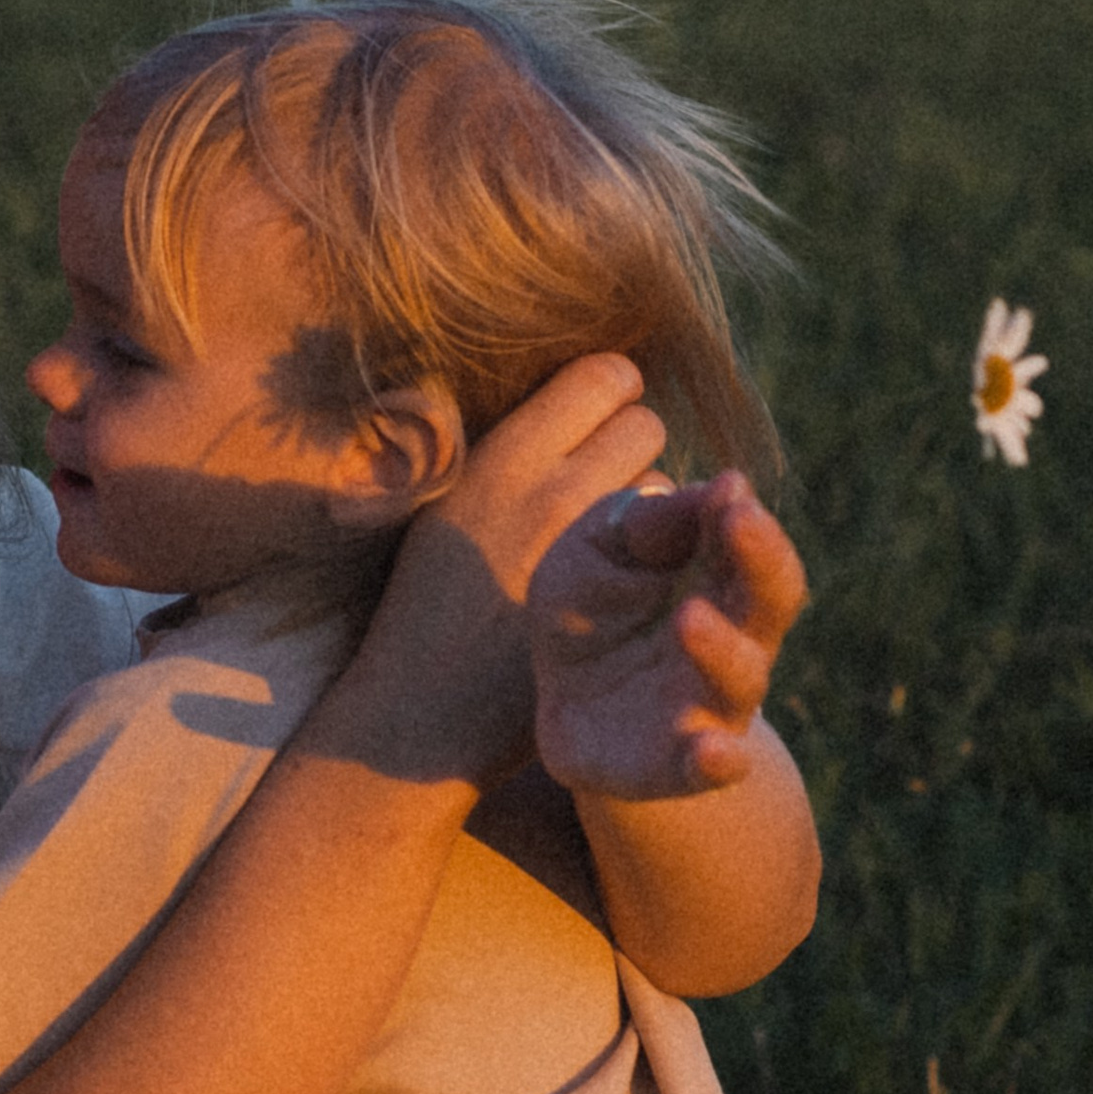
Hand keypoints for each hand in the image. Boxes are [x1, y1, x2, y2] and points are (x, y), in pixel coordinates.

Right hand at [343, 357, 665, 789]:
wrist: (422, 716)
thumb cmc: (425, 608)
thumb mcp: (442, 508)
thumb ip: (505, 452)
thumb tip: (561, 399)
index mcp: (504, 460)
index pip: (605, 377)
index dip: (609, 395)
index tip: (594, 422)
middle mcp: (557, 495)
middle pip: (646, 425)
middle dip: (632, 448)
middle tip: (601, 485)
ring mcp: (597, 554)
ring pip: (666, 488)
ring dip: (649, 507)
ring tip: (602, 545)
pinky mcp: (625, 607)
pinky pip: (670, 554)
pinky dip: (657, 561)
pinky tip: (621, 586)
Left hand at [529, 470, 808, 798]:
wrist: (559, 707)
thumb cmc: (587, 610)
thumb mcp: (596, 551)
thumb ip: (646, 522)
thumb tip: (718, 486)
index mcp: (719, 584)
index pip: (752, 548)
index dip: (746, 519)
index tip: (728, 489)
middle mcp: (733, 644)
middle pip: (770, 603)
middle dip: (761, 561)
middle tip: (739, 520)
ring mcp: (708, 706)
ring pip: (740, 680)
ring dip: (722, 650)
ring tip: (690, 618)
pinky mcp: (674, 765)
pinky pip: (709, 768)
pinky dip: (718, 763)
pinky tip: (715, 752)